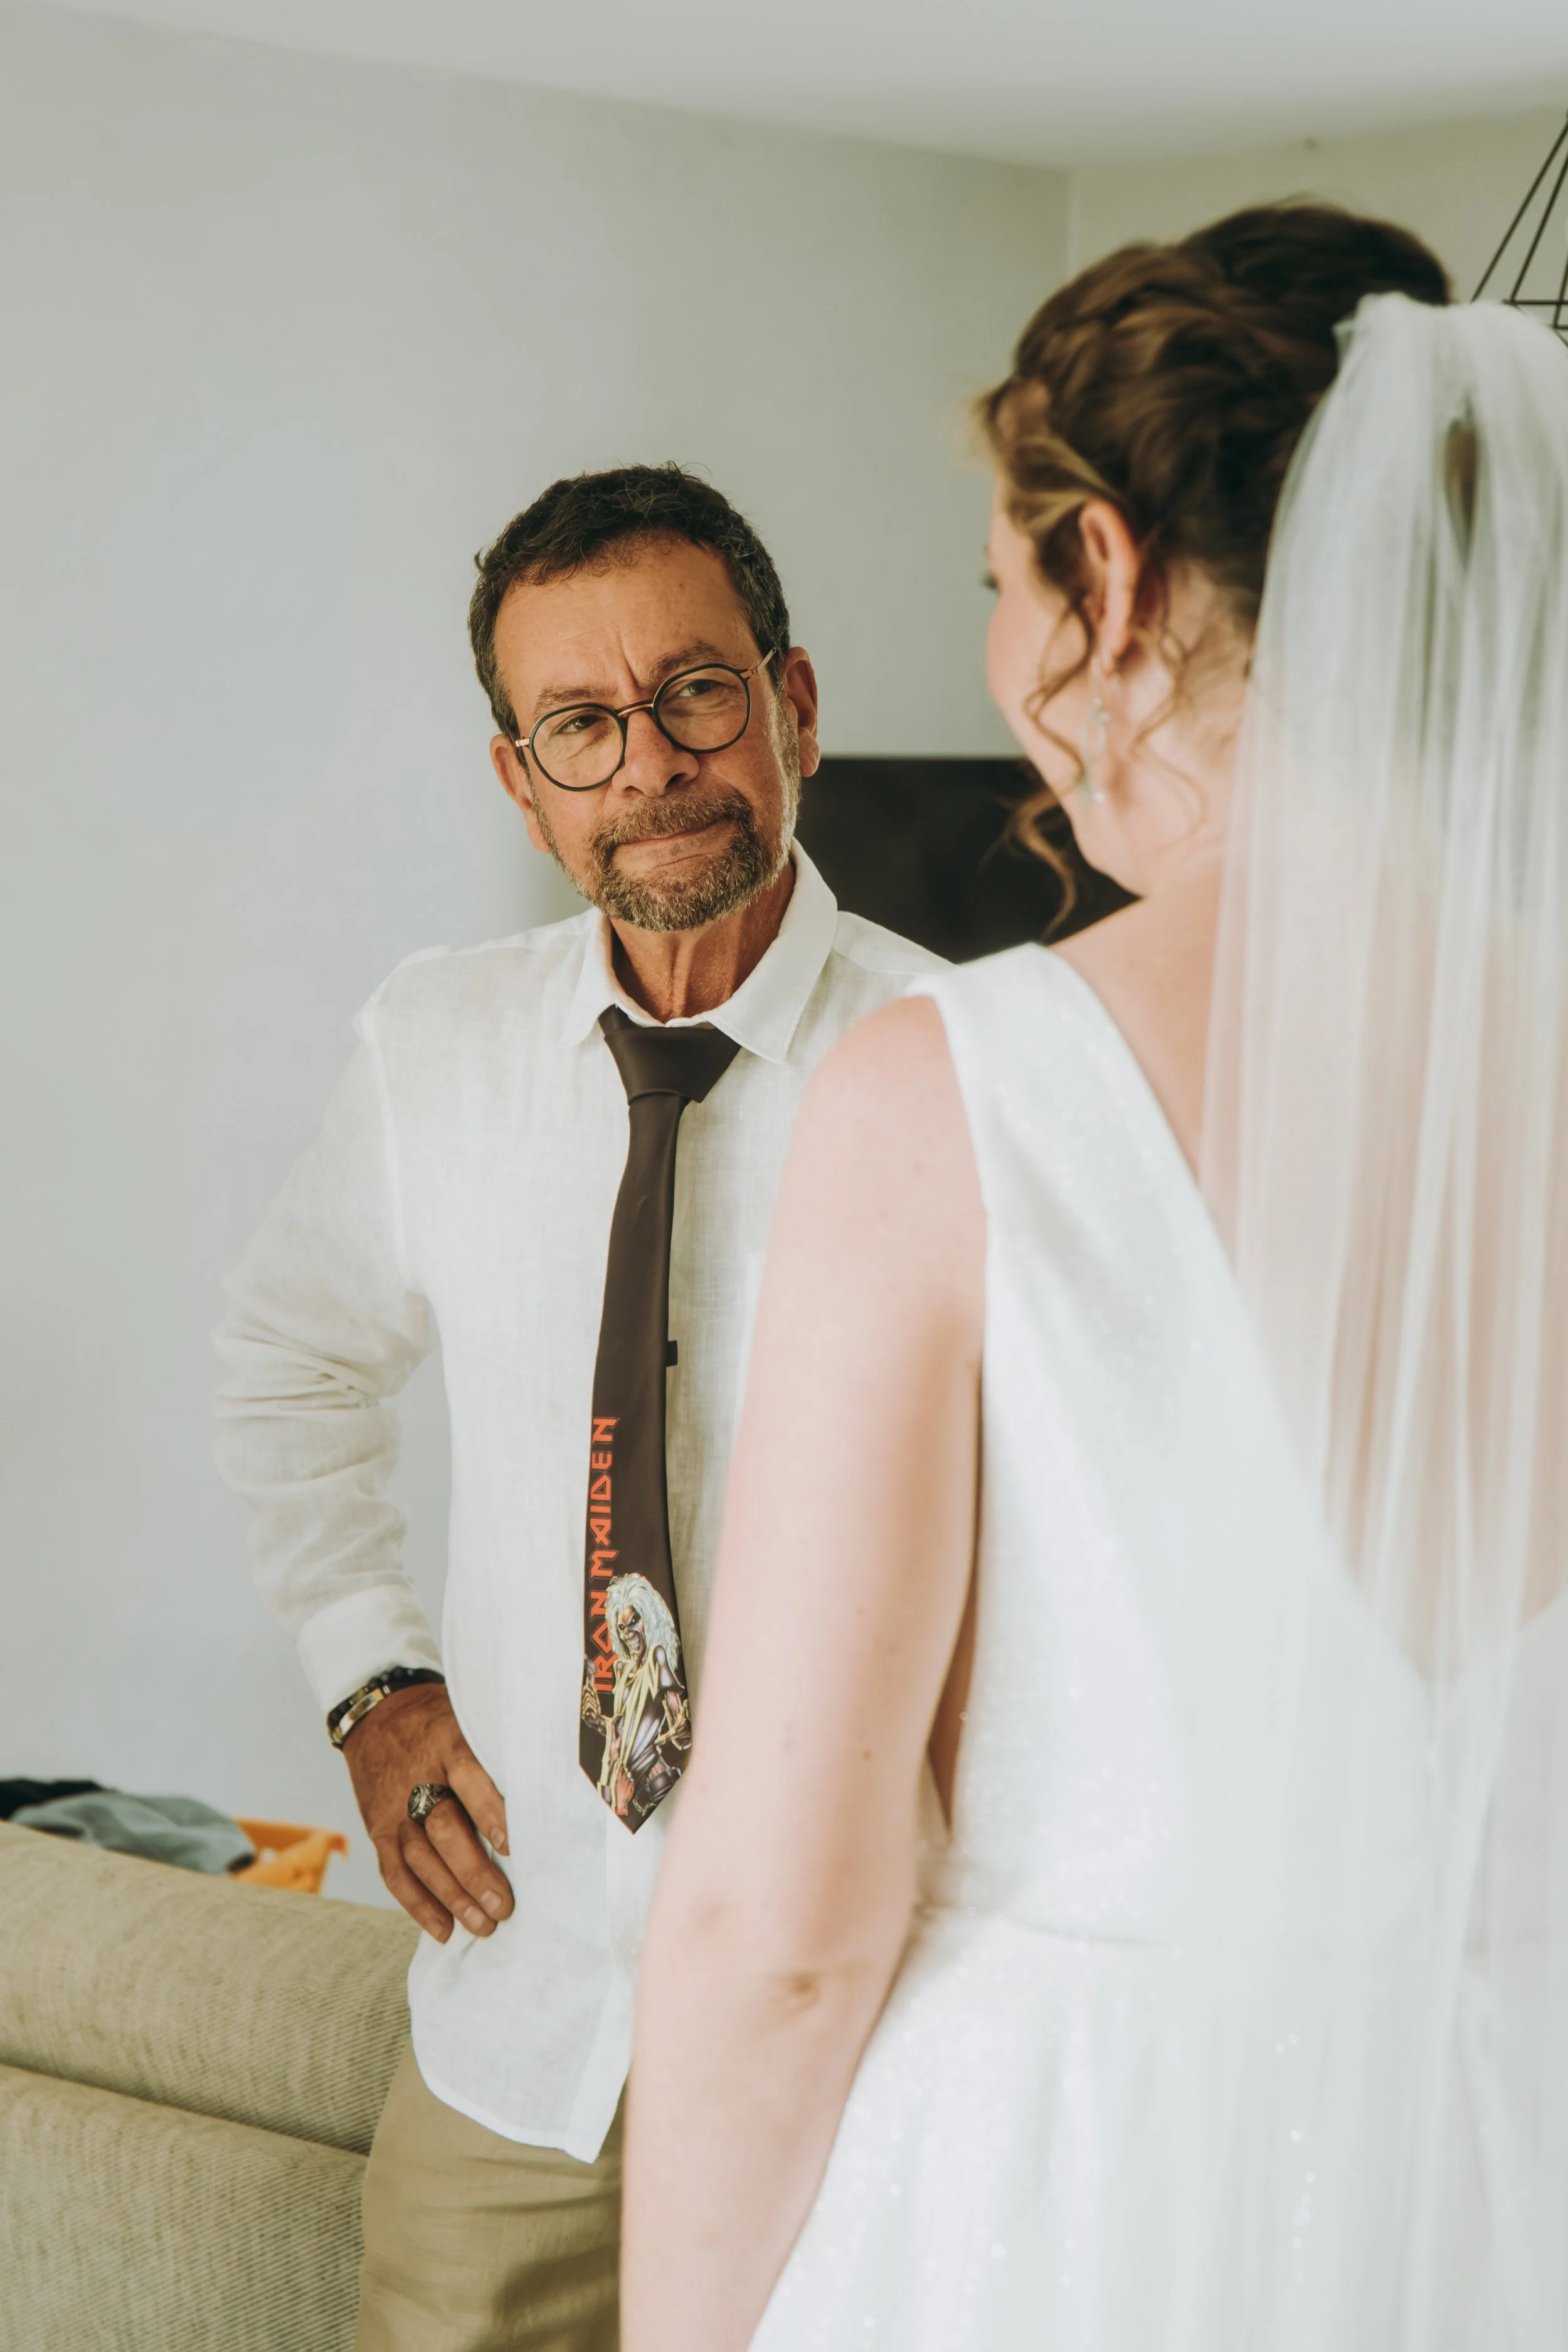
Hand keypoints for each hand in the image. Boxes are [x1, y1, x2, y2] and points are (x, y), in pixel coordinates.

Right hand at [341, 1682, 513, 1942]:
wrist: (378, 1716)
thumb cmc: (438, 1723)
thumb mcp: (467, 1721)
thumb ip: (494, 1755)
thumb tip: (541, 1797)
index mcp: (446, 1744)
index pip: (468, 1777)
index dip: (490, 1813)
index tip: (514, 1846)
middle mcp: (417, 1779)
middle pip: (443, 1829)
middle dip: (474, 1872)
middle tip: (504, 1906)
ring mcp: (393, 1809)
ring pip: (419, 1858)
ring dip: (451, 1897)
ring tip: (482, 1925)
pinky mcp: (378, 1831)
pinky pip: (394, 1873)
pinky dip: (417, 1905)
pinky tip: (443, 1929)